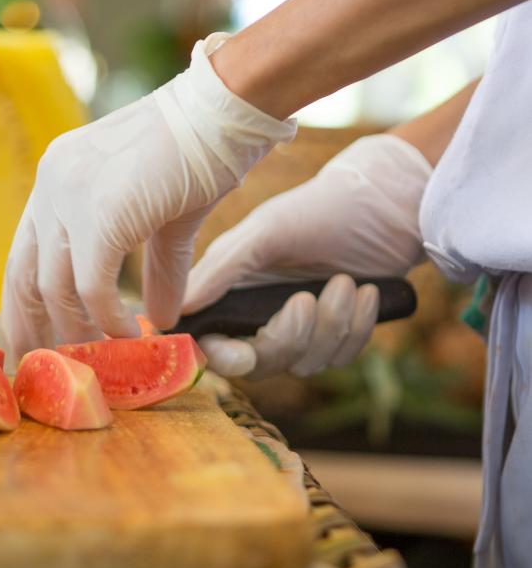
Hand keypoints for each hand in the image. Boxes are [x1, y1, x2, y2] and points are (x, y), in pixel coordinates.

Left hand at [1, 33, 295, 358]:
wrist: (228, 106)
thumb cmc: (203, 152)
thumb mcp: (167, 218)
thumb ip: (156, 267)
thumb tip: (162, 318)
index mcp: (58, 178)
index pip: (25, 253)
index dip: (26, 304)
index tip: (35, 342)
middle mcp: (52, 184)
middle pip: (25, 274)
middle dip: (35, 328)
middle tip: (52, 367)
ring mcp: (71, 194)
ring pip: (55, 286)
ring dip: (76, 330)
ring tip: (101, 356)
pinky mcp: (100, 211)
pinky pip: (90, 285)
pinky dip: (106, 317)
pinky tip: (126, 332)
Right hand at [182, 134, 432, 377]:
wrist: (389, 204)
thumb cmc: (320, 209)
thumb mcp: (266, 232)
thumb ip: (220, 271)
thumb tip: (178, 309)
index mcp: (228, 289)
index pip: (208, 342)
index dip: (221, 356)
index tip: (244, 352)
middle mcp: (255, 314)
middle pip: (258, 363)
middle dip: (287, 338)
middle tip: (306, 299)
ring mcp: (297, 328)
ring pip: (303, 364)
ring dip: (330, 326)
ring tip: (346, 281)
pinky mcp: (334, 335)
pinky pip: (340, 357)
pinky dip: (356, 328)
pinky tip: (366, 292)